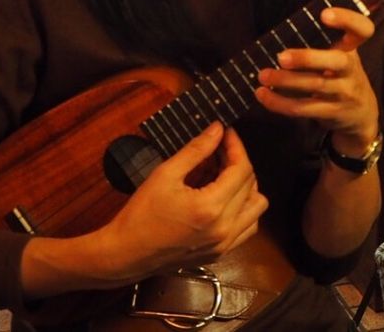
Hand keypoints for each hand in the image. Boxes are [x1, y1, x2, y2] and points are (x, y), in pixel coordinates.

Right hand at [95, 123, 268, 281]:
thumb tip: (218, 129)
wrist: (126, 254)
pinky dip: (244, 209)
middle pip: (251, 185)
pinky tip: (225, 199)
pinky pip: (248, 227)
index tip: (226, 133)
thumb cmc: (141, 213)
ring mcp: (225, 244)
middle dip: (238, 162)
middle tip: (220, 150)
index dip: (236, 146)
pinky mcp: (221, 253)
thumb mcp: (165, 175)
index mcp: (211, 207)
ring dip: (246, 187)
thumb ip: (196, 150)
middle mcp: (225, 228)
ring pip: (257, 207)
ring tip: (224, 175)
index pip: (241, 169)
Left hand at [255, 7, 379, 153]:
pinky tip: (262, 94)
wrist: (362, 115)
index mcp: (353, 48)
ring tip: (263, 75)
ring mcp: (345, 92)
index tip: (324, 14)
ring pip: (316, 86)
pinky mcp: (332, 112)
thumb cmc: (342, 75)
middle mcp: (352, 69)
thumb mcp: (341, 55)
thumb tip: (279, 32)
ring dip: (286, 81)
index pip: (363, 29)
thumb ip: (323, 42)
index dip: (347, 19)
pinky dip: (279, 102)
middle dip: (308, 58)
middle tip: (281, 57)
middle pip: (337, 61)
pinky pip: (304, 108)